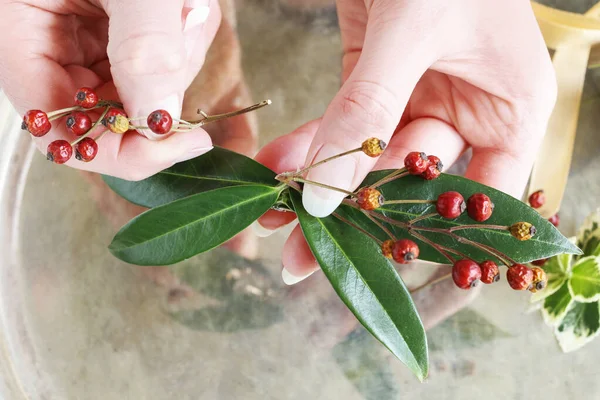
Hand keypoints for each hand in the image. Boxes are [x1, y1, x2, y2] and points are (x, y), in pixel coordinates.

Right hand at [0, 0, 220, 179]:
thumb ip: (143, 44)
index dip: (114, 150)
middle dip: (160, 88)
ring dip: (175, 60)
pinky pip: (153, 64)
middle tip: (184, 32)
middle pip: (104, 114)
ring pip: (137, 91)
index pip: (54, 125)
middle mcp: (48, 44)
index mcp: (18, 30)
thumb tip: (155, 118)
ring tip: (179, 4)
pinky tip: (180, 8)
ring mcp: (83, 40)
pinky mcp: (114, 34)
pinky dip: (179, 45)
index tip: (178, 145)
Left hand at [255, 0, 555, 282]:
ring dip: (321, 186)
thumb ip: (371, 110)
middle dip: (355, 217)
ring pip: (367, 159)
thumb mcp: (414, 30)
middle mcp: (466, 112)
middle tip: (303, 256)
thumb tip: (327, 195)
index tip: (386, 269)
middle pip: (409, 185)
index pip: (481, 199)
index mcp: (509, 110)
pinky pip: (341, 123)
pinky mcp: (374, 76)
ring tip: (275, 215)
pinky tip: (276, 165)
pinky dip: (309, 145)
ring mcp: (416, 96)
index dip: (437, 239)